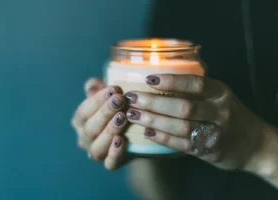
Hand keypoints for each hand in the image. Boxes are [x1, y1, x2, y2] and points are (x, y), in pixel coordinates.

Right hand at [71, 78, 129, 169]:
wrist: (134, 134)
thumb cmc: (117, 109)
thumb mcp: (108, 96)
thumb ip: (98, 88)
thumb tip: (92, 85)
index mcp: (80, 121)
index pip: (84, 111)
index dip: (97, 100)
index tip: (114, 89)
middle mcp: (85, 138)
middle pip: (90, 128)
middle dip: (105, 112)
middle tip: (120, 100)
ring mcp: (96, 153)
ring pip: (97, 147)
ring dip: (109, 131)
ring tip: (122, 117)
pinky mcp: (111, 164)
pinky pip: (110, 163)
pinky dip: (115, 153)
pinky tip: (122, 140)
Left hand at [125, 74, 264, 169]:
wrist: (252, 143)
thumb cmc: (227, 113)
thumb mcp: (219, 95)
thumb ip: (196, 89)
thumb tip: (158, 79)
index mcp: (221, 93)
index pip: (195, 84)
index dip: (171, 81)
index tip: (148, 79)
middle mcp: (220, 112)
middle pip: (183, 107)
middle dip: (154, 102)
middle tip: (132, 98)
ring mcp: (214, 133)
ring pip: (180, 127)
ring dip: (153, 120)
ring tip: (133, 115)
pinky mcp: (207, 151)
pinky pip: (181, 145)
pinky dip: (162, 138)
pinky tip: (147, 132)